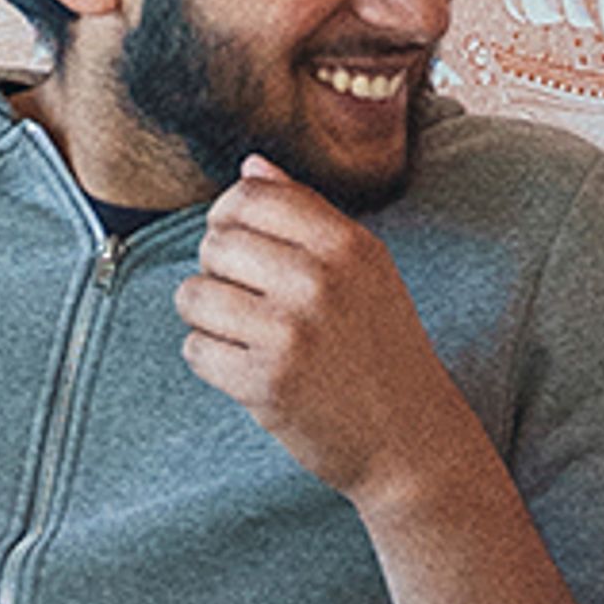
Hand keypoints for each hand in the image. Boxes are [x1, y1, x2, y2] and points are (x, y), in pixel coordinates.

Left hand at [176, 156, 475, 510]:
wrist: (410, 438)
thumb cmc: (383, 347)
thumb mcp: (366, 268)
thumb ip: (308, 212)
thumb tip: (251, 164)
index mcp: (346, 244)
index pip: (249, 196)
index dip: (226, 215)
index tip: (234, 241)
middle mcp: (318, 281)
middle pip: (215, 243)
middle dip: (215, 268)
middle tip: (242, 296)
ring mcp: (290, 333)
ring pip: (194, 295)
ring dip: (205, 315)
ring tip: (238, 331)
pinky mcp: (265, 384)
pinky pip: (196, 349)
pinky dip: (210, 359)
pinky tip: (242, 366)